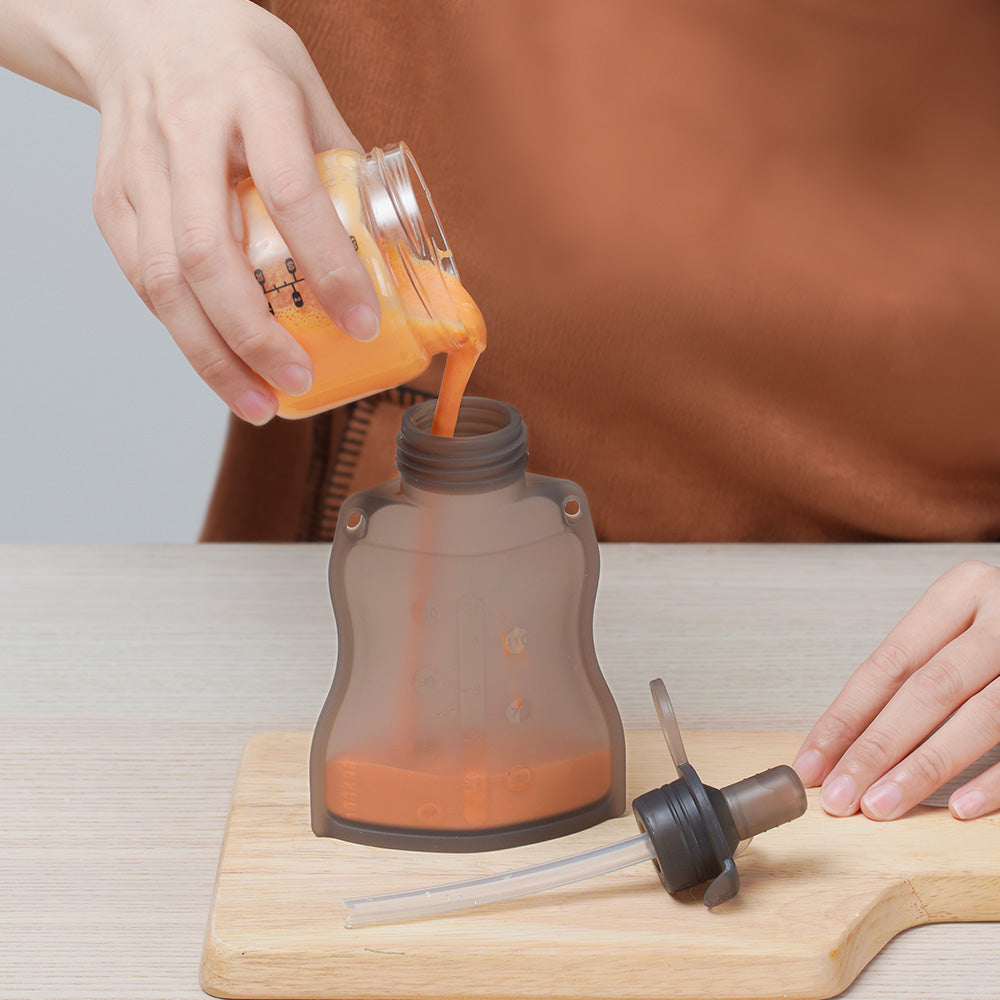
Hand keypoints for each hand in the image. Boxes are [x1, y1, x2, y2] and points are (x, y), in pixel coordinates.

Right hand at [83, 0, 379, 422]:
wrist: (140, 20)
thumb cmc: (238, 58)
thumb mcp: (307, 87)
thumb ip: (344, 162)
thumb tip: (389, 246)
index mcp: (254, 96)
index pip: (293, 192)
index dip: (330, 266)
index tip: (363, 323)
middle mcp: (187, 131)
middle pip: (208, 253)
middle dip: (254, 335)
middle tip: (299, 382)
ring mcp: (140, 167)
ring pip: (162, 279)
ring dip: (210, 355)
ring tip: (256, 403)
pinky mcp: (112, 197)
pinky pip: (141, 278)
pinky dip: (182, 332)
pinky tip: (218, 364)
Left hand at [794, 560, 999, 820]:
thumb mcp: (963, 626)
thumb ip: (917, 670)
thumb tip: (846, 742)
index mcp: (962, 591)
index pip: (888, 663)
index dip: (846, 717)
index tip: (812, 762)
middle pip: (927, 690)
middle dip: (876, 749)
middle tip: (839, 795)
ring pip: (976, 717)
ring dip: (922, 768)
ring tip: (881, 805)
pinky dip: (994, 780)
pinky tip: (959, 807)